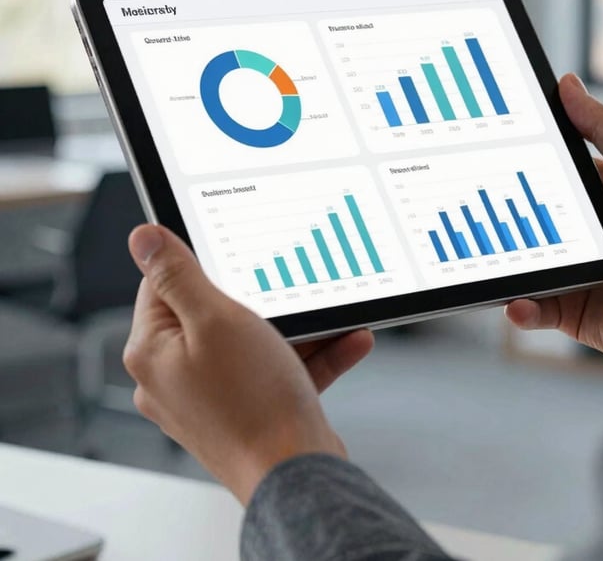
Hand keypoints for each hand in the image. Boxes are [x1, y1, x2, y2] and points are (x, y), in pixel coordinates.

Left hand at [123, 225, 373, 505]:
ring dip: (296, 326)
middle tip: (283, 284)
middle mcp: (175, 377)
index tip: (232, 251)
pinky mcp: (246, 412)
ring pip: (252, 341)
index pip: (161, 285)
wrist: (295, 475)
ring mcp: (212, 397)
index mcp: (153, 352)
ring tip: (329, 313)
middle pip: (210, 312)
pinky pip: (276, 369)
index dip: (199, 262)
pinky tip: (347, 338)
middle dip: (259, 296)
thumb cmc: (252, 403)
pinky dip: (310, 354)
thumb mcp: (215, 319)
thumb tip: (143, 238)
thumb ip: (179, 275)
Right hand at [506, 74, 602, 363]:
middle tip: (478, 207)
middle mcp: (589, 236)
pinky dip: (522, 308)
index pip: (554, 178)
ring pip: (528, 265)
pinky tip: (517, 300)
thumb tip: (568, 84)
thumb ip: (602, 126)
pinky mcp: (576, 313)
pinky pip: (538, 310)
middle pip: (533, 222)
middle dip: (507, 218)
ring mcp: (580, 274)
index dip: (523, 169)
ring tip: (489, 259)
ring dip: (507, 265)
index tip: (492, 158)